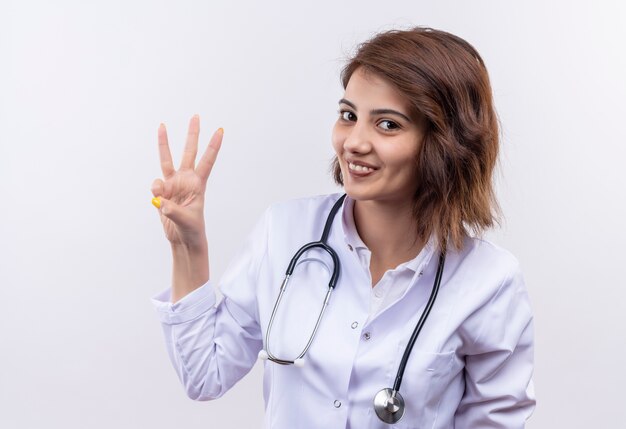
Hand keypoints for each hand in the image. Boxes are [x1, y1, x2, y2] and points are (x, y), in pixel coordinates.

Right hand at [151, 115, 222, 248]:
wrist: (182, 239)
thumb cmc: (192, 229)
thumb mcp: (187, 220)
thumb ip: (173, 210)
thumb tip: (159, 200)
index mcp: (198, 184)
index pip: (207, 161)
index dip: (213, 146)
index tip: (221, 130)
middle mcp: (186, 180)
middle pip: (189, 152)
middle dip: (192, 134)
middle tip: (196, 116)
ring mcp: (173, 184)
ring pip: (167, 159)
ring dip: (164, 142)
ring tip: (161, 125)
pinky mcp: (163, 192)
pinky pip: (155, 186)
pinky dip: (156, 192)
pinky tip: (160, 203)